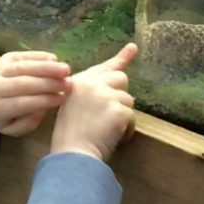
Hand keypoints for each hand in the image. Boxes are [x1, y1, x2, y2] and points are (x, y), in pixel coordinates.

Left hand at [0, 51, 70, 135]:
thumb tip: (42, 108)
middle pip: (24, 83)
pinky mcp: (6, 57)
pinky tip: (55, 60)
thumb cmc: (5, 116)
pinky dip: (41, 57)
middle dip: (48, 83)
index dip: (43, 100)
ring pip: (25, 67)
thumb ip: (28, 122)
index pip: (22, 103)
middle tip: (68, 84)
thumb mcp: (14, 128)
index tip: (62, 99)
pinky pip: (25, 56)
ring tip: (66, 70)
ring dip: (47, 68)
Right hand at [51, 43, 137, 161]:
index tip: (133, 48)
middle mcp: (91, 84)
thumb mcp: (73, 106)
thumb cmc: (70, 137)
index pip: (104, 66)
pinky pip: (132, 117)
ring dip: (123, 116)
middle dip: (121, 95)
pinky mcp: (118, 110)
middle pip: (121, 78)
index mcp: (78, 82)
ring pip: (129, 100)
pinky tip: (114, 139)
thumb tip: (115, 86)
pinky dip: (127, 131)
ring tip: (108, 131)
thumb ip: (89, 93)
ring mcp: (105, 95)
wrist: (72, 155)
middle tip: (112, 114)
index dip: (121, 58)